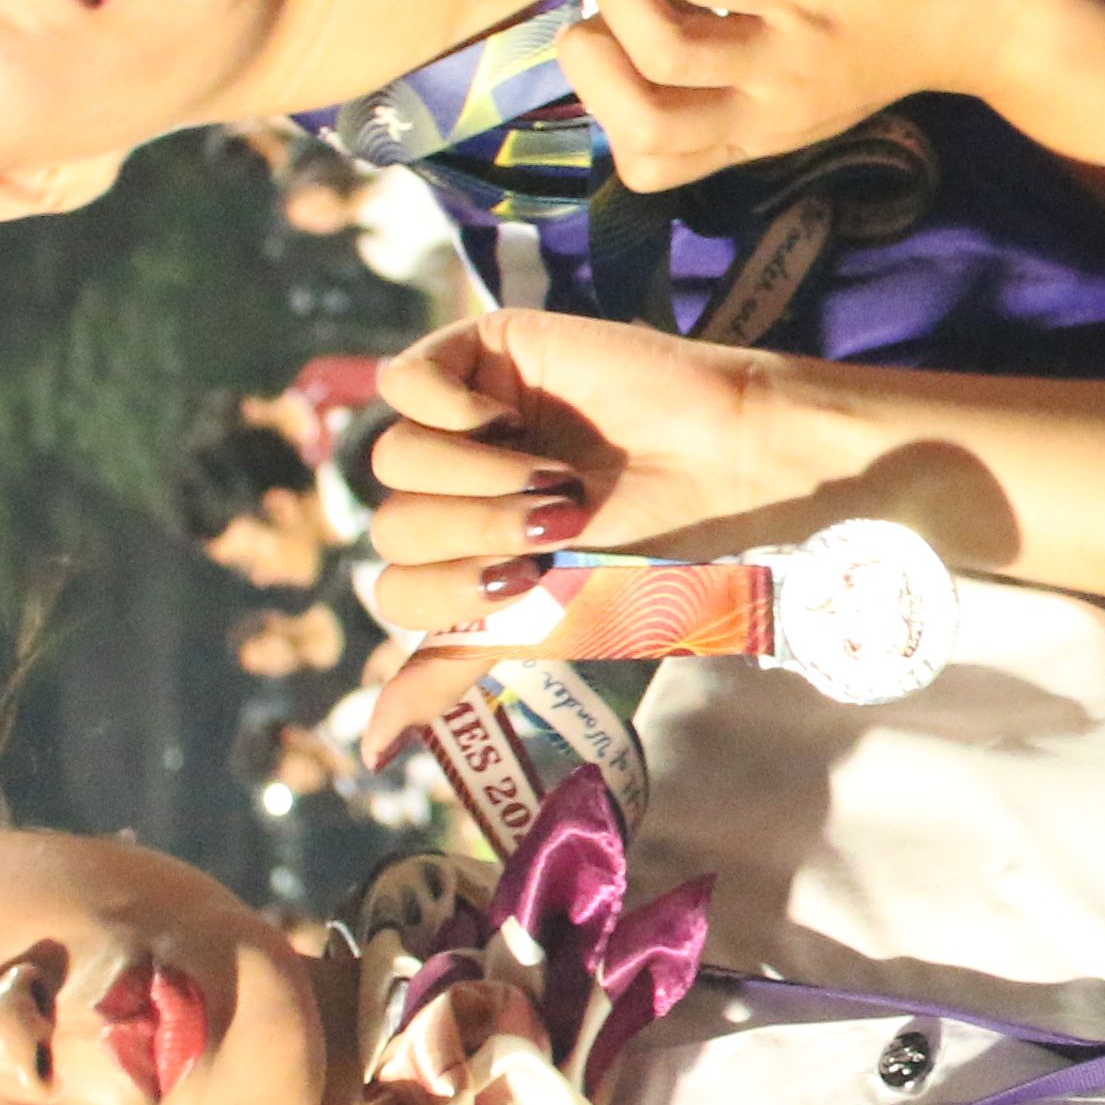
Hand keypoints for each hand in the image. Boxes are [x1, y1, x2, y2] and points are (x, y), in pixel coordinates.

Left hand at [349, 311, 858, 736]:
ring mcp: (463, 417)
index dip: (453, 592)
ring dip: (473, 479)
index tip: (536, 579)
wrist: (732, 472)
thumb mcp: (548, 623)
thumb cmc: (659, 554)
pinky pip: (405, 379)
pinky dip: (445, 408)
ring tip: (555, 475)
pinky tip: (503, 419)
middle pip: (392, 524)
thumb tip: (372, 752)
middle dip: (475, 535)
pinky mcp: (482, 352)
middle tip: (559, 523)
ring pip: (394, 458)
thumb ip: (456, 666)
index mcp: (467, 555)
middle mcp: (457, 488)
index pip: (397, 587)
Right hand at [560, 0, 1027, 191]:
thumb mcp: (800, 82)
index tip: (623, 43)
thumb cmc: (888, 32)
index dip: (603, 107)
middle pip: (638, 129)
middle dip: (591, 53)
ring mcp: (788, 54)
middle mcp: (763, 107)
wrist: (991, 15)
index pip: (644, 166)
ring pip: (661, 51)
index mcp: (752, 130)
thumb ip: (729, 77)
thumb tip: (636, 41)